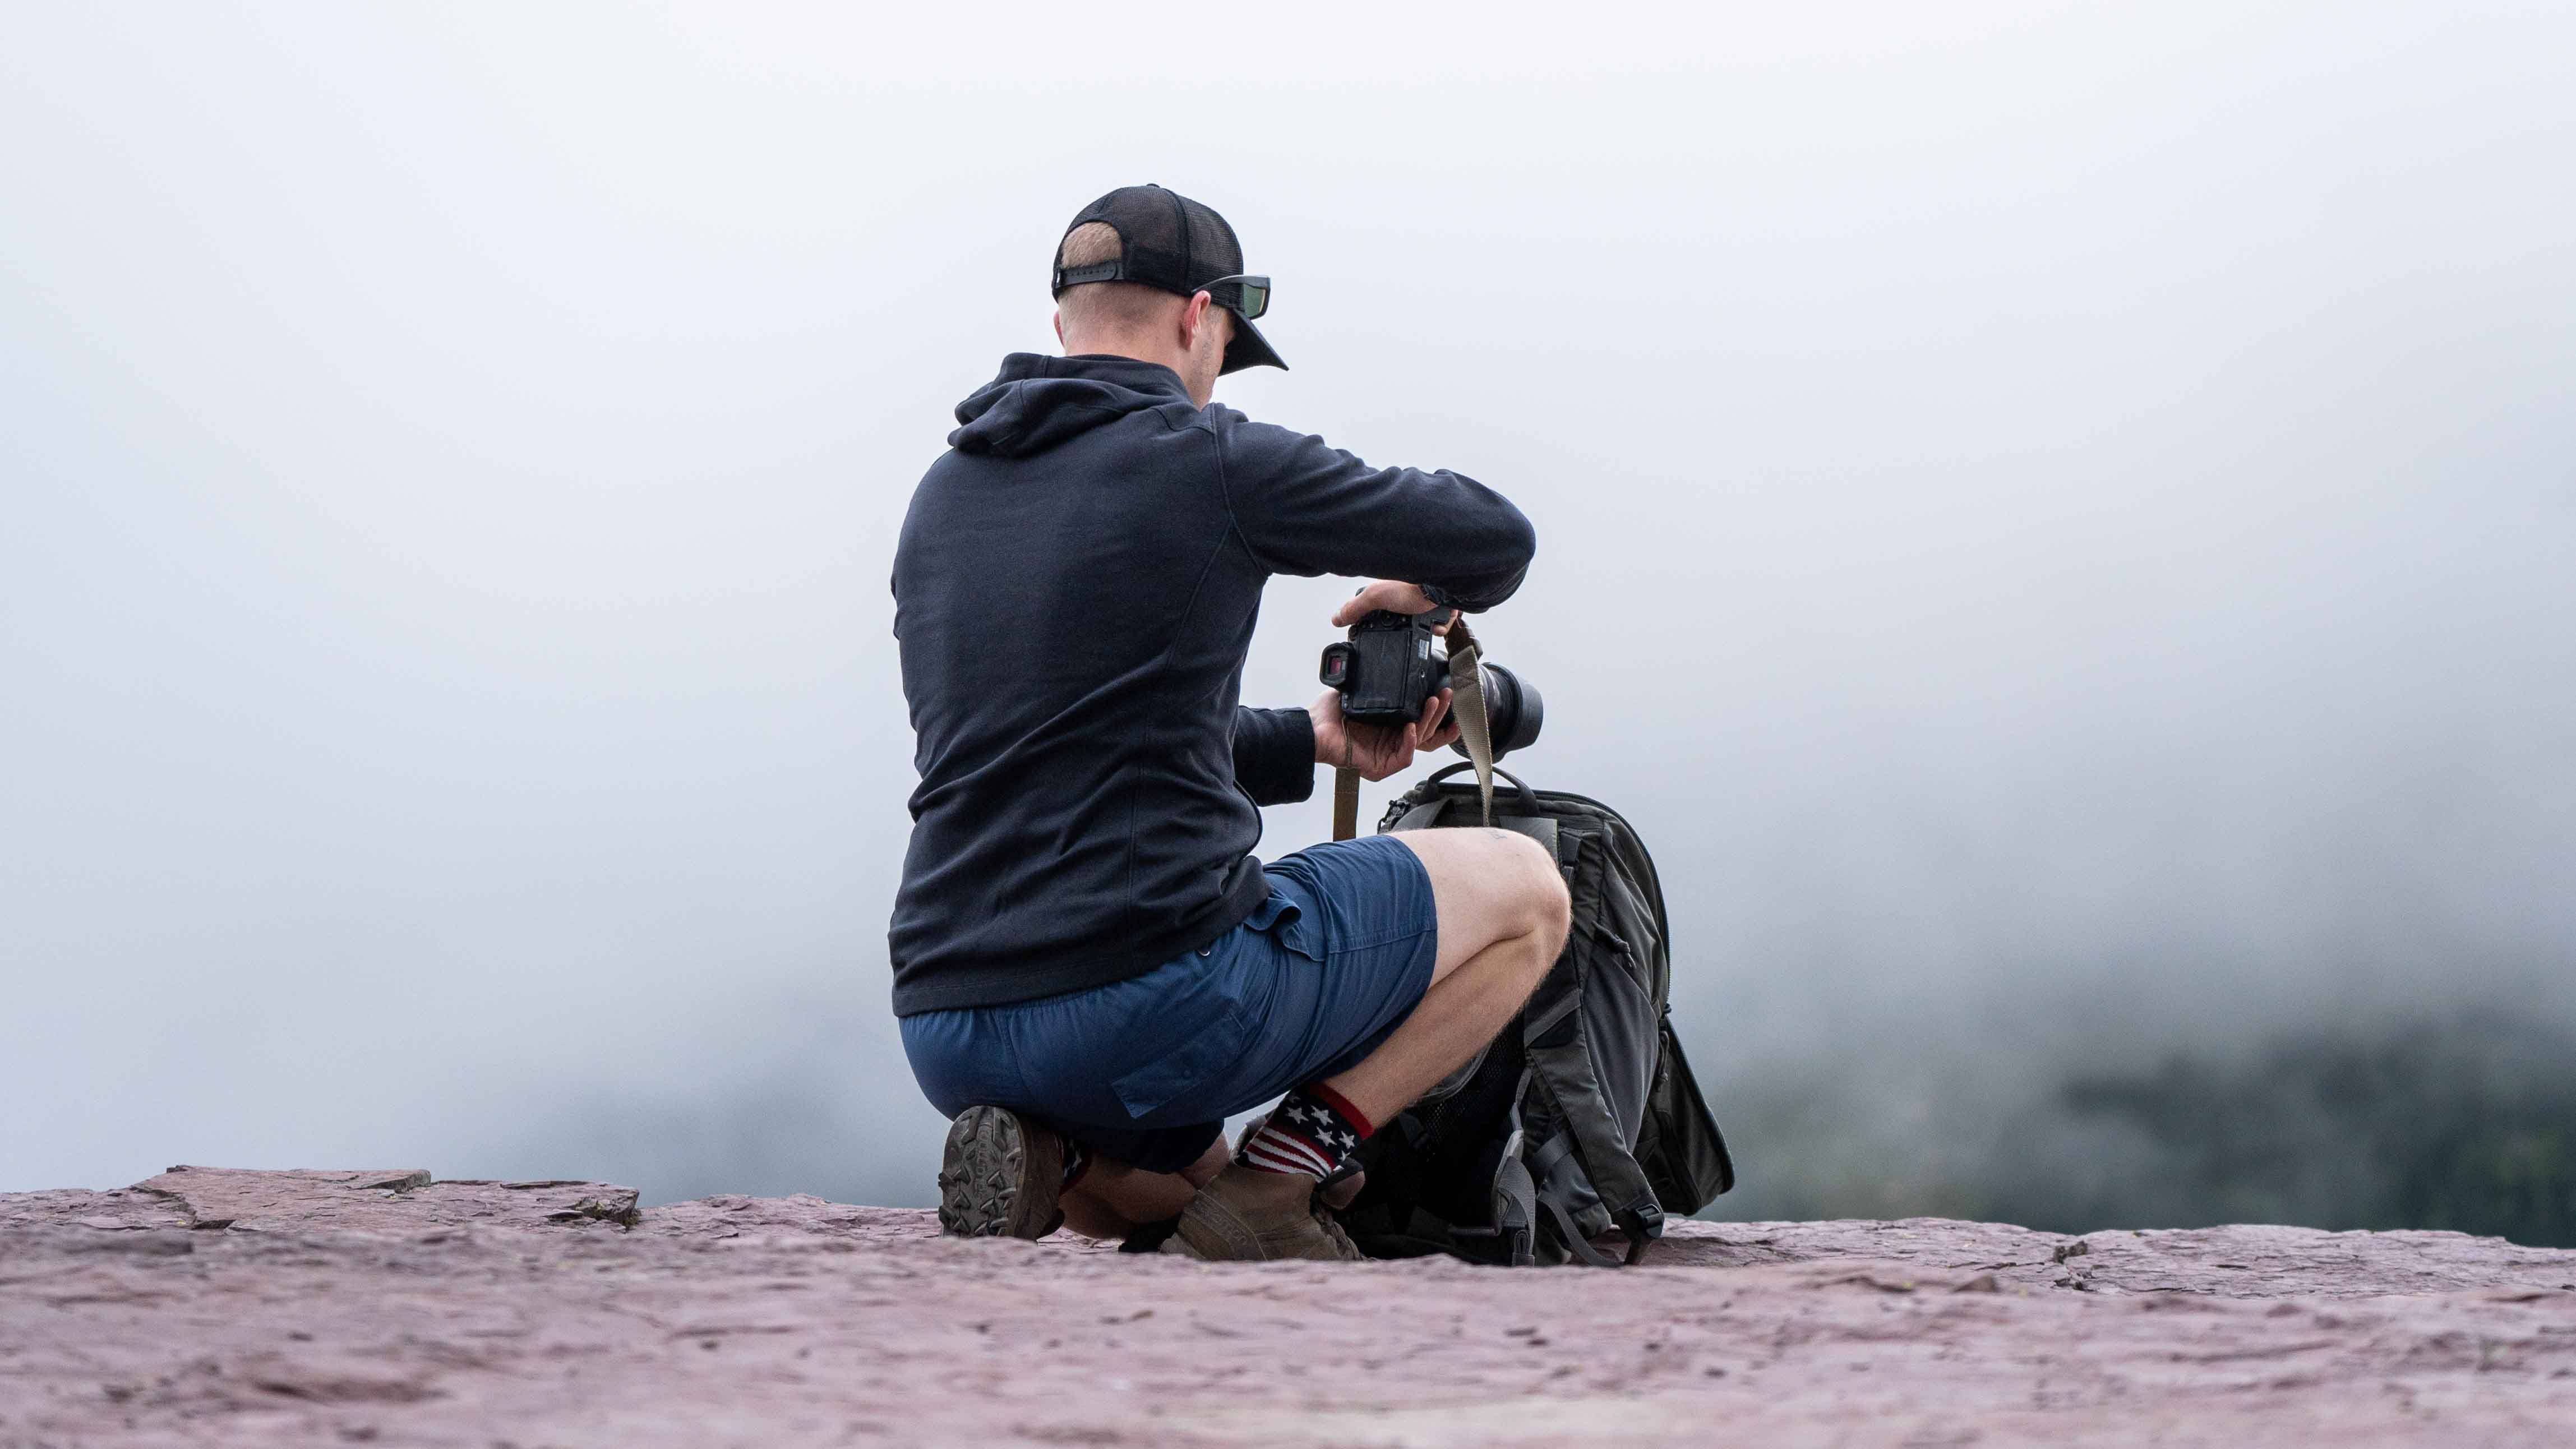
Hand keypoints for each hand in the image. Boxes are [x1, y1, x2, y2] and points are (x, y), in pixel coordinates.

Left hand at [1312, 686, 1458, 781]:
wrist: (1312, 729)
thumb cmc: (1328, 714)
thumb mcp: (1357, 691)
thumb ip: (1374, 681)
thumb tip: (1386, 662)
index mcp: (1389, 725)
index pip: (1420, 721)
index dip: (1437, 713)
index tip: (1448, 696)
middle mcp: (1390, 740)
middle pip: (1426, 730)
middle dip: (1439, 711)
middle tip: (1446, 693)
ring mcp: (1387, 754)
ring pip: (1419, 741)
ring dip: (1429, 720)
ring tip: (1433, 702)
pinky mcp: (1380, 767)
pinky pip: (1404, 756)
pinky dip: (1409, 741)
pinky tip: (1410, 726)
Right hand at [1333, 580, 1454, 633]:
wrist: (1441, 587)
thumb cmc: (1411, 586)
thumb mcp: (1375, 598)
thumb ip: (1355, 607)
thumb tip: (1335, 618)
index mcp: (1389, 589)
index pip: (1376, 608)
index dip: (1374, 621)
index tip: (1375, 630)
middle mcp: (1407, 593)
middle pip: (1398, 618)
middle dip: (1401, 626)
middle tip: (1404, 626)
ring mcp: (1425, 599)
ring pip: (1418, 622)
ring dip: (1421, 628)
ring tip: (1421, 626)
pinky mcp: (1440, 606)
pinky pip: (1438, 623)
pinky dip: (1436, 627)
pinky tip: (1434, 624)